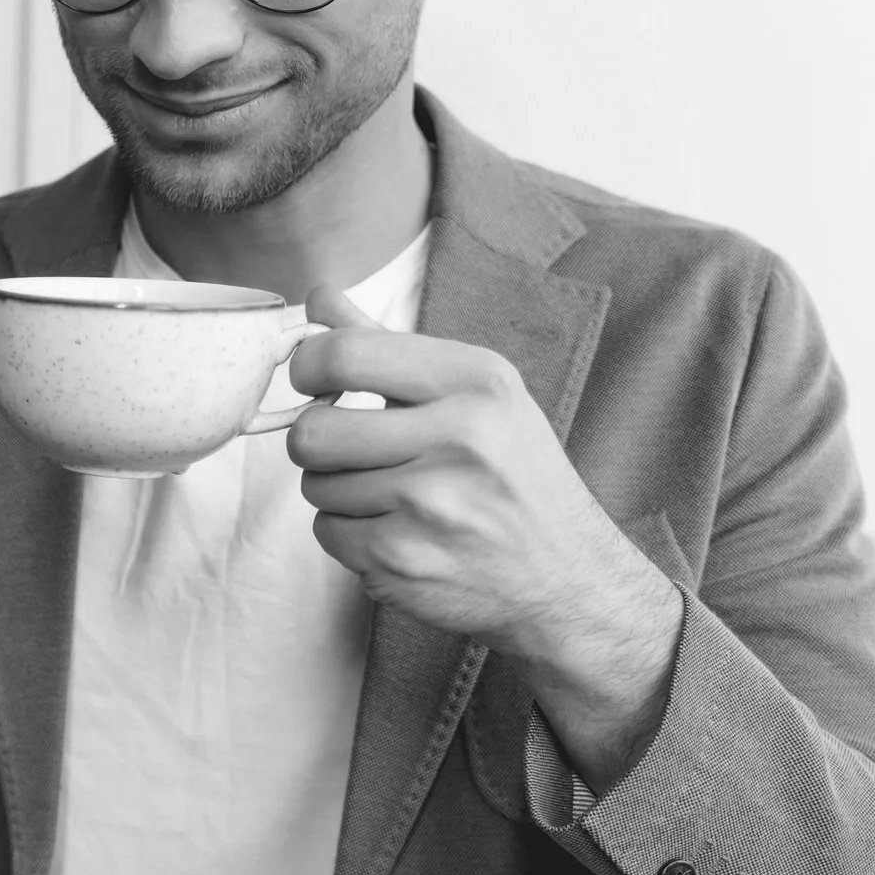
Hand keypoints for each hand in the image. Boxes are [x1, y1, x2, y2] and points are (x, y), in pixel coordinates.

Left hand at [286, 287, 682, 787]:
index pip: (342, 354)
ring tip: (396, 497)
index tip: (316, 383)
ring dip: (339, 493)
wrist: (567, 579)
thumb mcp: (475, 395)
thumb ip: (388, 345)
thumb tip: (317, 296)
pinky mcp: (402, 560)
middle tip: (352, 451)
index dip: (307, 369)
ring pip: (315, 486)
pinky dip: (351, 536)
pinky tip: (401, 533)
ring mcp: (429, 505)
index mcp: (476, 381)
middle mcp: (458, 437)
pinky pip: (327, 533)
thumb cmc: (514, 477)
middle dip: (318, 443)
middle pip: (312, 430)